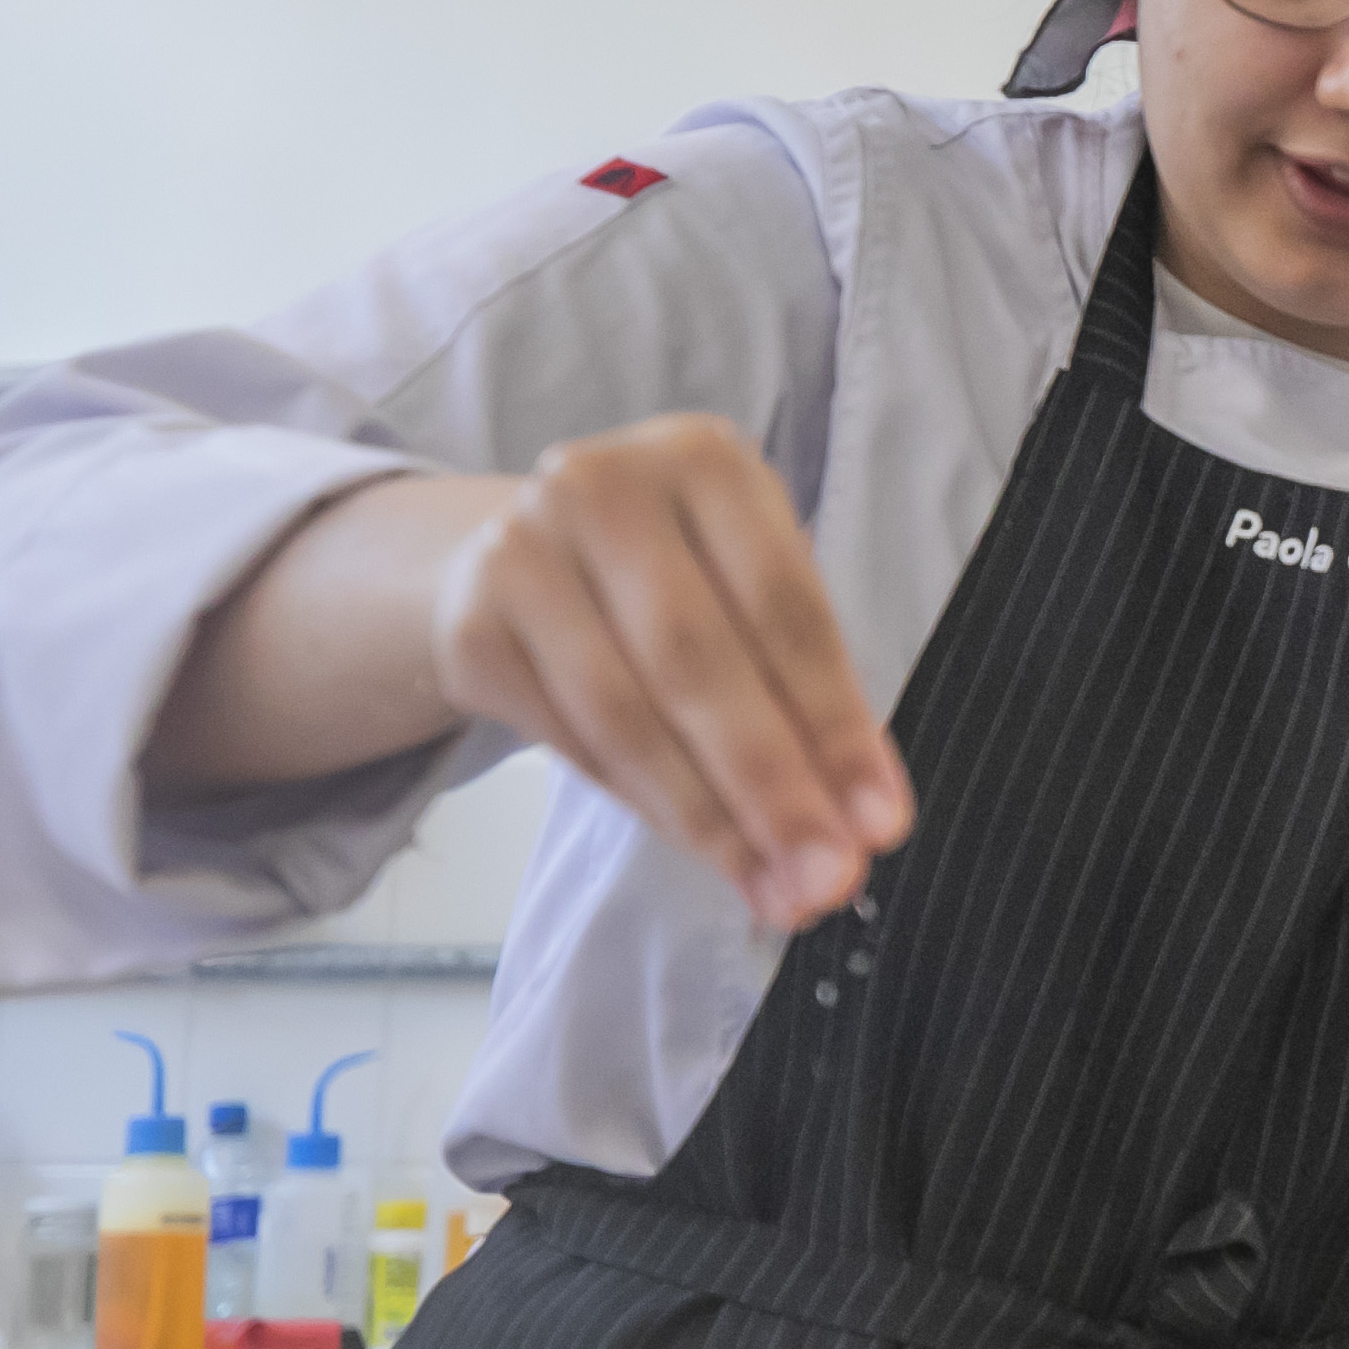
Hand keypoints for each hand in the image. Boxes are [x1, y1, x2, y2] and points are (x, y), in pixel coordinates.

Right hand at [429, 416, 914, 929]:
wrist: (522, 555)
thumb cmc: (674, 574)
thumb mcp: (748, 587)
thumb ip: (803, 688)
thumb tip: (857, 822)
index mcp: (704, 460)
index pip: (785, 606)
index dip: (836, 723)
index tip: (880, 823)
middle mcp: (602, 486)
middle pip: (700, 662)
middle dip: (773, 786)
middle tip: (826, 877)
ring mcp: (520, 552)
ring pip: (626, 714)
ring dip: (708, 818)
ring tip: (773, 888)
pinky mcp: (468, 628)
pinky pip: (570, 741)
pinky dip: (643, 805)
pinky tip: (701, 847)